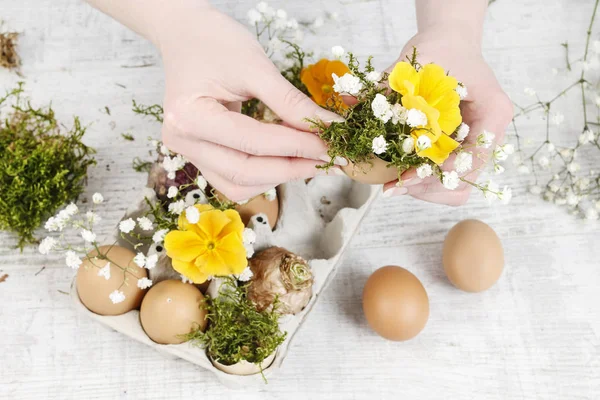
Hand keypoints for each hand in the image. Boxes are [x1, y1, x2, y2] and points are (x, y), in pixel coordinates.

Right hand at [154, 3, 343, 200]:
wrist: (186, 34)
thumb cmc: (215, 41)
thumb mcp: (256, 66)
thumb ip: (291, 103)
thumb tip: (328, 127)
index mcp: (188, 116)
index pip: (252, 142)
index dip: (296, 146)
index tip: (330, 143)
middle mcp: (182, 141)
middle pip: (243, 173)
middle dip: (291, 168)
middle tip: (328, 159)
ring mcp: (188, 152)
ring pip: (238, 185)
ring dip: (277, 177)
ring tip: (311, 161)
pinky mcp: (200, 155)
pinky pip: (233, 178)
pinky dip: (263, 175)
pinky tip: (288, 160)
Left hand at [383, 26, 512, 204]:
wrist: (450, 44)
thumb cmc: (440, 48)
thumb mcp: (417, 62)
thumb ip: (387, 84)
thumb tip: (350, 100)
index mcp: (493, 112)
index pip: (476, 155)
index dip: (445, 170)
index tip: (413, 173)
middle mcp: (490, 135)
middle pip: (466, 181)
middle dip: (429, 187)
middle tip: (396, 184)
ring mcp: (476, 148)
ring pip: (456, 189)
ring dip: (425, 190)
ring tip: (394, 184)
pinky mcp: (459, 152)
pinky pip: (445, 180)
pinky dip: (423, 183)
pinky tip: (398, 177)